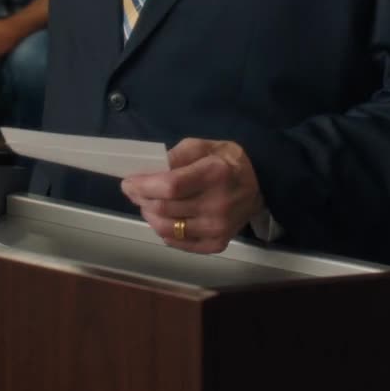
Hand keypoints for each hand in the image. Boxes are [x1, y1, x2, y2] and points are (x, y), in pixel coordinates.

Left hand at [121, 139, 264, 254]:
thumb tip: (148, 171)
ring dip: (150, 216)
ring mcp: (217, 229)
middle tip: (135, 192)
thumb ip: (176, 156)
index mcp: (214, 175)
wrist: (261, 184)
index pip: (170, 186)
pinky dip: (164, 232)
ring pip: (167, 229)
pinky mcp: (217, 244)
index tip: (128, 183)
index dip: (143, 186)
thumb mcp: (204, 146)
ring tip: (149, 205)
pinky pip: (179, 243)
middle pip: (164, 209)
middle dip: (141, 200)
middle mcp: (217, 205)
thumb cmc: (227, 161)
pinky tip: (165, 219)